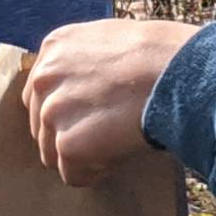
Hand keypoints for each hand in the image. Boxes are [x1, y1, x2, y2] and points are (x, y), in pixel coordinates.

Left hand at [24, 19, 198, 186]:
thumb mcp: (108, 40)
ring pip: (53, 154)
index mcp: (54, 48)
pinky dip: (96, 172)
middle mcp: (44, 77)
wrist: (176, 71)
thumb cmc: (157, 55)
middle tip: (108, 131)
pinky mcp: (68, 144)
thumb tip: (81, 90)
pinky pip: (73, 175)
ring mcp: (53, 111)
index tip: (91, 115)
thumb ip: (83, 62)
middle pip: (42, 126)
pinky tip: (120, 152)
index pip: (39, 94)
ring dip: (82, 155)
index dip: (66, 111)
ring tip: (117, 140)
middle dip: (71, 134)